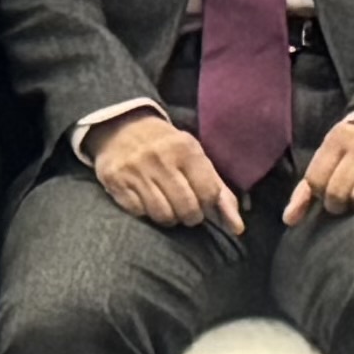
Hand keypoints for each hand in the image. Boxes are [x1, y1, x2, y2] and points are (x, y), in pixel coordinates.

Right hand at [90, 112, 246, 238]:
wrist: (121, 127)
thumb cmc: (167, 148)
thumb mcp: (196, 159)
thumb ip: (220, 192)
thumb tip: (237, 227)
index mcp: (186, 149)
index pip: (208, 192)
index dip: (208, 206)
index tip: (202, 203)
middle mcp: (161, 158)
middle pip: (187, 208)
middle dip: (190, 216)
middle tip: (185, 210)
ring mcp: (136, 169)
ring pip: (163, 215)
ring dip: (169, 218)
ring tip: (167, 206)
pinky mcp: (116, 180)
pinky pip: (139, 213)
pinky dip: (145, 213)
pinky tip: (146, 200)